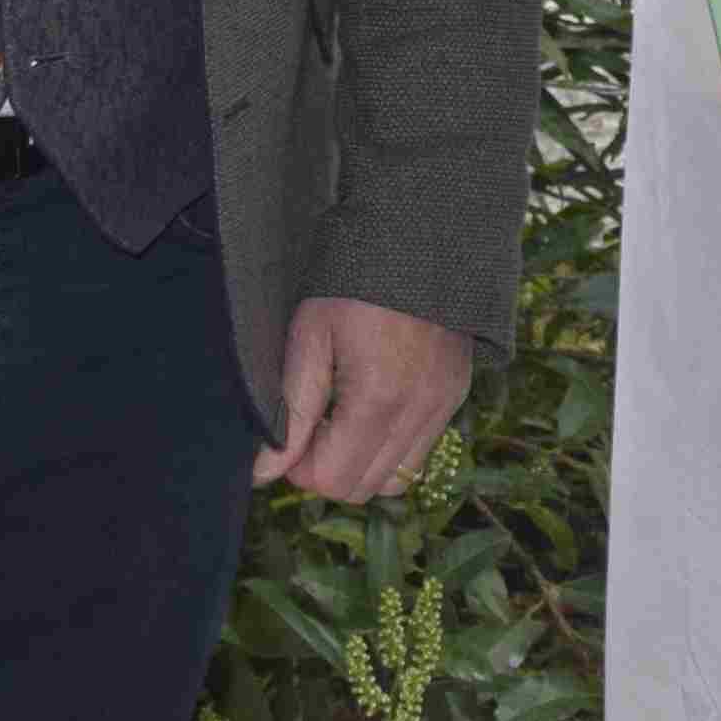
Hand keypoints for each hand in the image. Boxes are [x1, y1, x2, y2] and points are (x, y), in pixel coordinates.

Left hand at [257, 295, 471, 503]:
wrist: (417, 232)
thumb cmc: (352, 280)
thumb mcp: (309, 337)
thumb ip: (291, 412)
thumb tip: (264, 473)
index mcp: (379, 398)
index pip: (333, 480)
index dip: (300, 468)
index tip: (291, 435)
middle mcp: (420, 410)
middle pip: (364, 488)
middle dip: (330, 469)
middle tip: (313, 425)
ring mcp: (444, 404)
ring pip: (397, 478)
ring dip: (362, 462)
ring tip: (343, 416)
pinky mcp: (456, 393)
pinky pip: (421, 449)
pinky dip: (391, 445)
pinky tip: (373, 404)